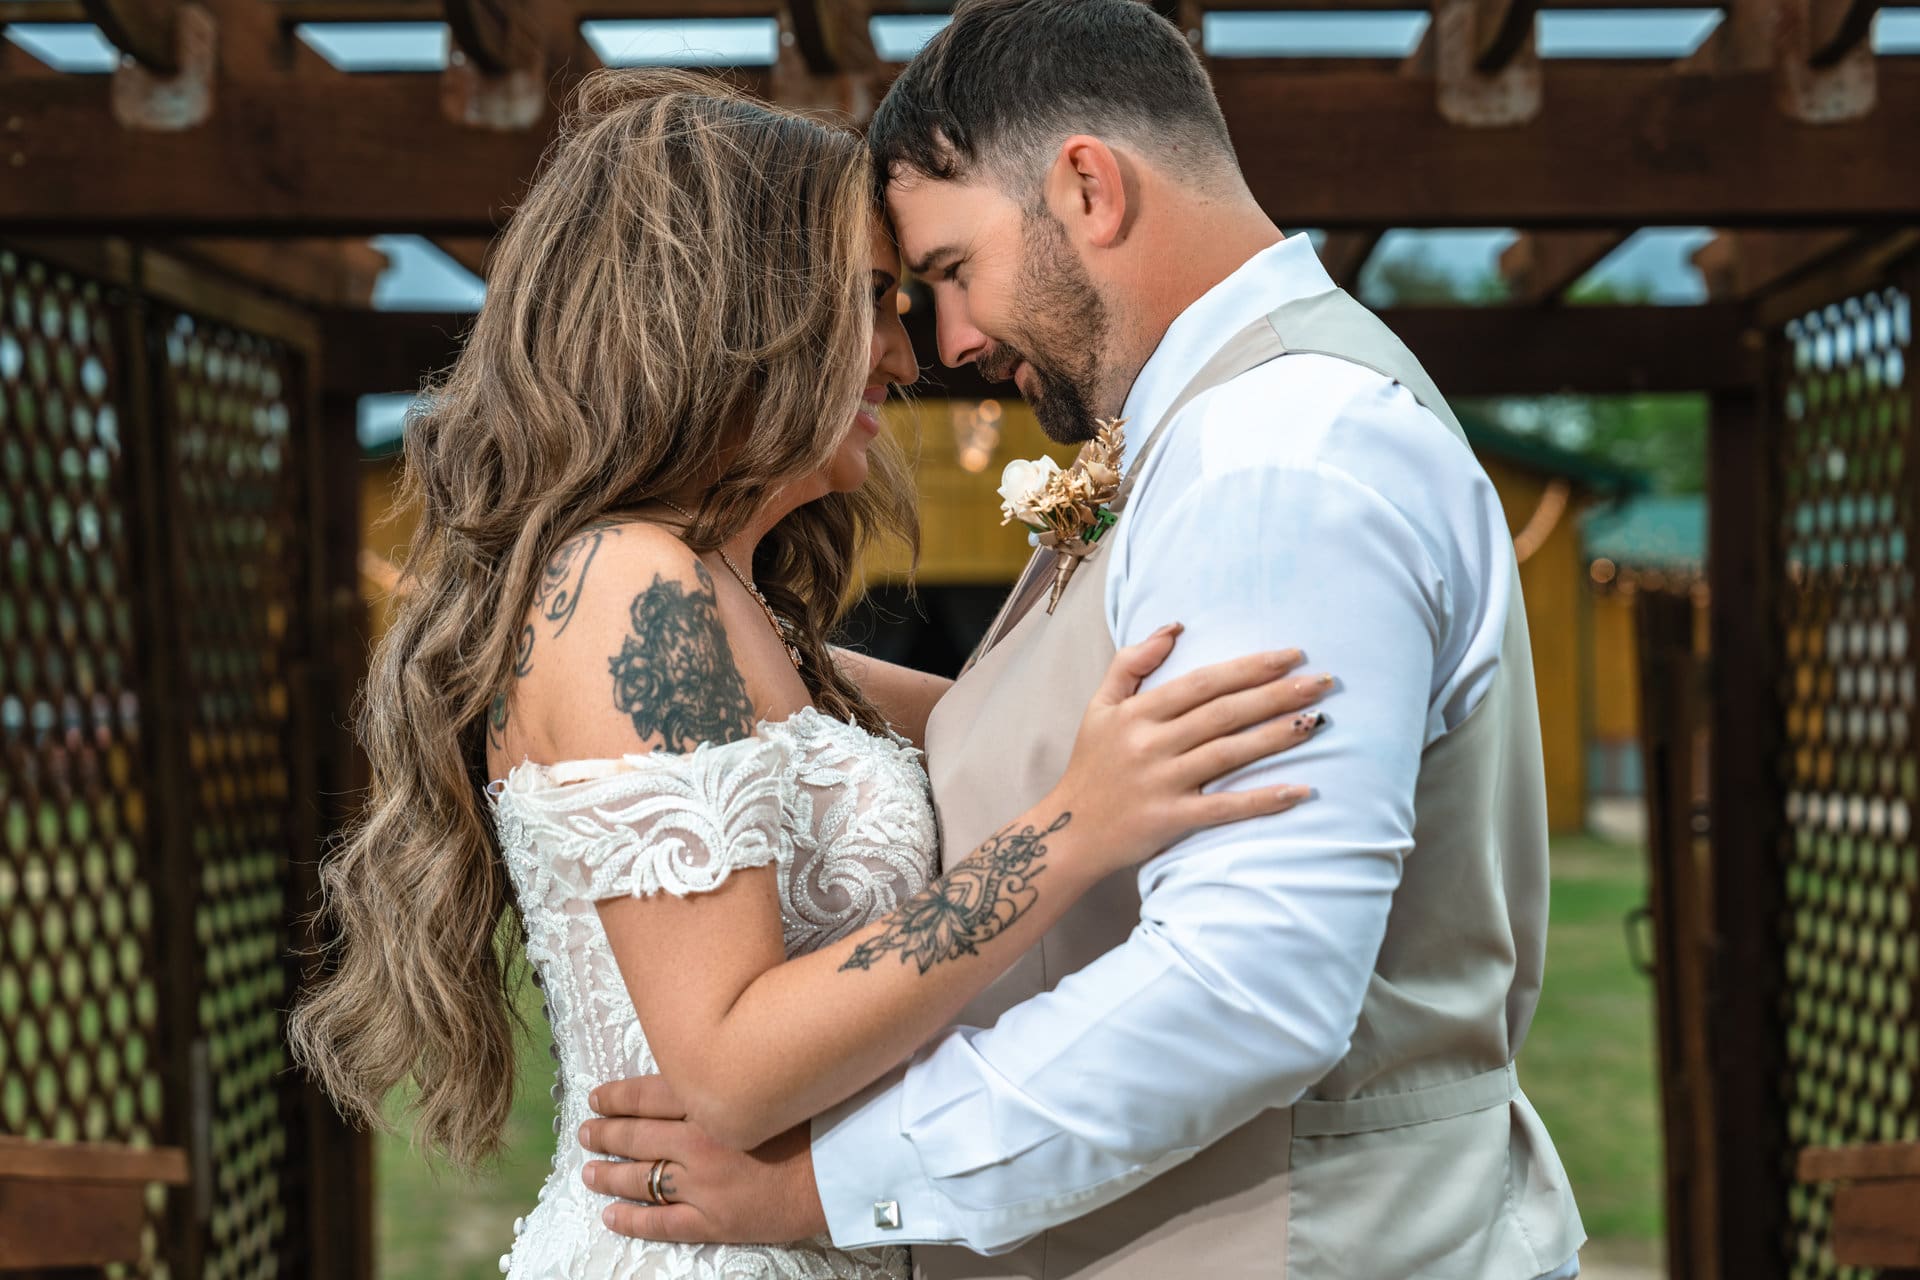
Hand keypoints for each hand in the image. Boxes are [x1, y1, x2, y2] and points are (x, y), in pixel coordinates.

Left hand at [579, 1075, 827, 1244]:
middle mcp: (698, 1140)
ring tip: (589, 1173)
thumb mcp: (768, 1081)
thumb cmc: (815, 1115)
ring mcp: (702, 1183)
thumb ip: (729, 1077)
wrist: (845, 1166)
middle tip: (585, 1132)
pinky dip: (632, 1220)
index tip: (597, 1097)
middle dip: (604, 1134)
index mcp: (710, 1101)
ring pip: (640, 1178)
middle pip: (636, 1135)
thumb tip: (695, 1068)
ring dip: (608, 1175)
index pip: (647, 1095)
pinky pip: (662, 1223)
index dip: (616, 1096)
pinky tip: (611, 1216)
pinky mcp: (714, 1220)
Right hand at [1052, 624, 1330, 874]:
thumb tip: (1175, 626)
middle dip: (1276, 694)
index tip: (1291, 655)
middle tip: (1323, 682)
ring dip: (1276, 736)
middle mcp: (1151, 744)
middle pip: (1224, 713)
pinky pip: (1225, 808)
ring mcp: (1162, 783)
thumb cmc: (1091, 765)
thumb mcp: (1099, 706)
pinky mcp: (1172, 820)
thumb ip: (1131, 663)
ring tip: (1317, 720)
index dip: (1249, 667)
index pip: (1203, 682)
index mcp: (1137, 713)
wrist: (1068, 833)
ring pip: (1229, 754)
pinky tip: (1300, 790)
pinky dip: (1263, 800)